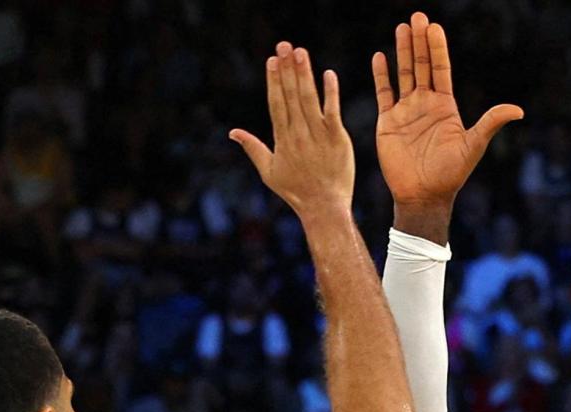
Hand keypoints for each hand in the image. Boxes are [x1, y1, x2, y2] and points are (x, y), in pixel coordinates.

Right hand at [230, 42, 353, 220]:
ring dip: (305, 74)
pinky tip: (328, 74)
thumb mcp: (269, 172)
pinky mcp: (338, 139)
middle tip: (284, 45)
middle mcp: (298, 135)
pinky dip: (330, 93)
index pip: (276, 103)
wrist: (324, 207)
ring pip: (309, 99)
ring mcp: (318, 136)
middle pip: (291, 96)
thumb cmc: (295, 191)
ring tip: (301, 52)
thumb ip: (253, 148)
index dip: (274, 81)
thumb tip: (232, 132)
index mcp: (282, 140)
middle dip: (287, 69)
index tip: (272, 60)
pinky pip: (332, 111)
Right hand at [373, 13, 522, 212]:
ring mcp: (406, 112)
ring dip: (402, 52)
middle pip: (421, 66)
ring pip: (403, 74)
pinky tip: (380, 56)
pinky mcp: (388, 122)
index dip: (437, 48)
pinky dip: (381, 76)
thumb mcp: (473, 146)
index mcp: (445, 106)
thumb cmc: (450, 174)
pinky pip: (384, 94)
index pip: (441, 70)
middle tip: (416, 17)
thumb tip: (519, 110)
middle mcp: (426, 104)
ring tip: (401, 28)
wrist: (423, 196)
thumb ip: (490, 124)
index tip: (434, 27)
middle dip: (419, 41)